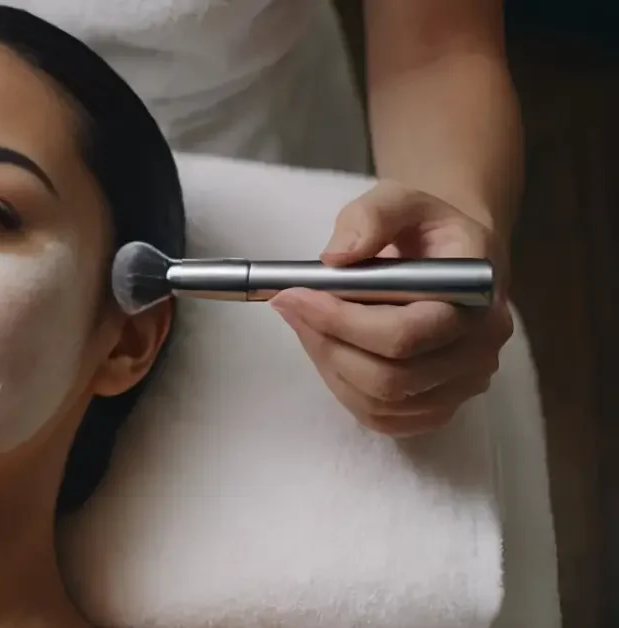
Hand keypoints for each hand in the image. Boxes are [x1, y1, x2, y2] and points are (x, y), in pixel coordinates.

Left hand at [270, 181, 513, 436]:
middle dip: (327, 343)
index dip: (340, 321)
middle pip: (390, 377)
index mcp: (476, 293)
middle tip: (289, 306)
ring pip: (381, 401)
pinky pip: (383, 418)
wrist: (448, 258)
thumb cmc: (422, 229)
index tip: (294, 294)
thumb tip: (337, 259)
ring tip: (307, 323)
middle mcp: (481, 346)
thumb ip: (370, 218)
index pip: (406, 333)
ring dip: (329, 364)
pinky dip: (344, 387)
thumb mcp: (399, 199)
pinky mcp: (440, 405)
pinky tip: (331, 348)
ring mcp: (465, 382)